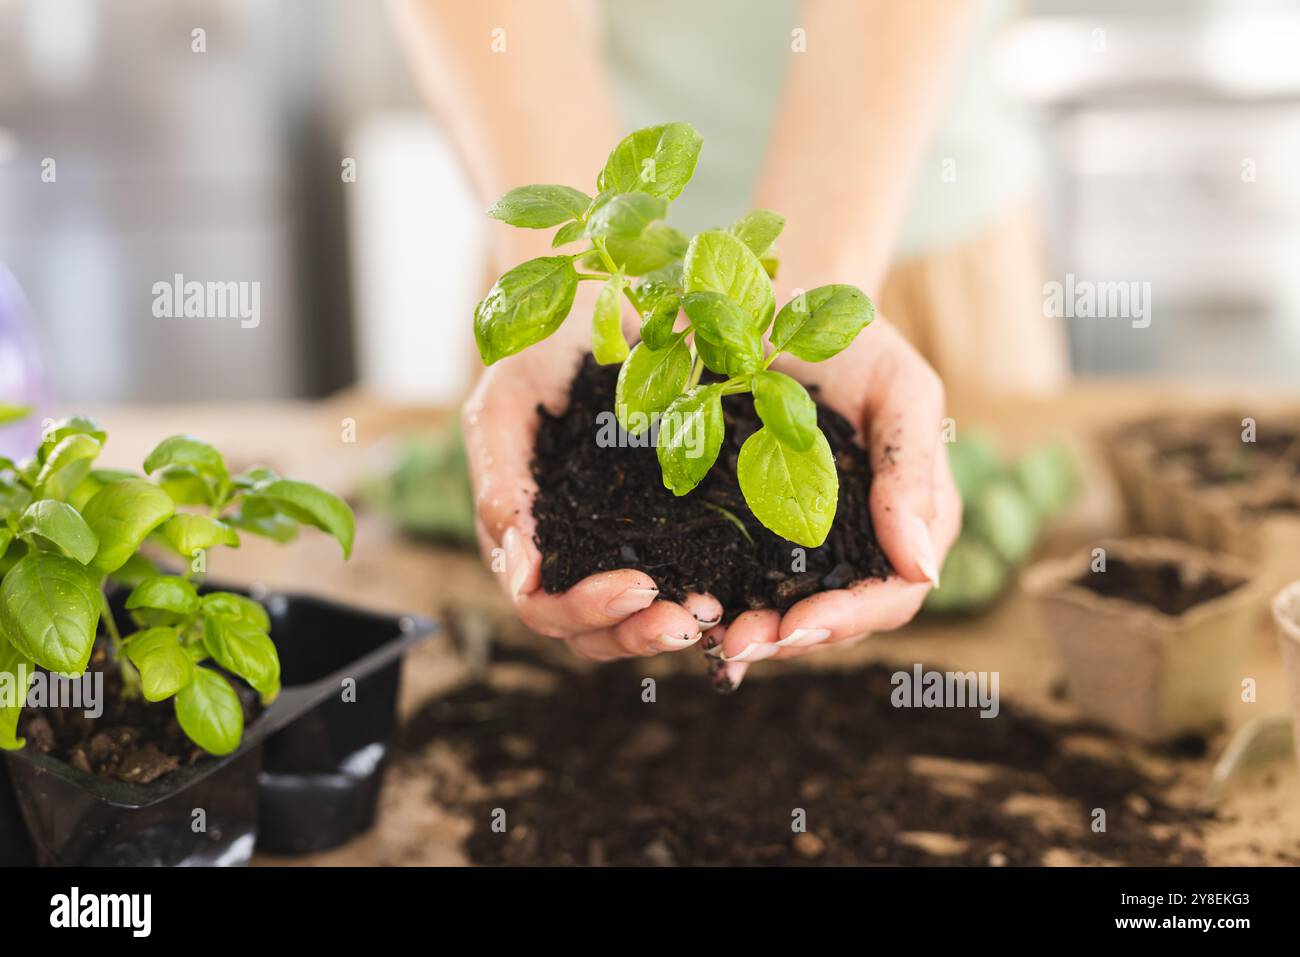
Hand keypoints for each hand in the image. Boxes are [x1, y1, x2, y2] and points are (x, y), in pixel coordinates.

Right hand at [462, 285, 719, 660]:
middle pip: (589, 632)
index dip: (584, 608)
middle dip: (635, 632)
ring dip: (669, 629)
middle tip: (687, 616)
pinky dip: (703, 600)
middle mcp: (566, 555)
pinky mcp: (666, 533)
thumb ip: (501, 481)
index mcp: (521, 535)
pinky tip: (735, 597)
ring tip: (713, 615)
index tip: (636, 586)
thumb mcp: (506, 403)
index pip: (541, 604)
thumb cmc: (538, 353)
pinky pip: (679, 584)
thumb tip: (519, 570)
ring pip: (631, 625)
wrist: (598, 306)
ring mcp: (614, 548)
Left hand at [706, 318, 961, 689]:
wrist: (785, 308)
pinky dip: (726, 600)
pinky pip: (749, 579)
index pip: (897, 592)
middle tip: (738, 645)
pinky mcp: (762, 529)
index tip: (796, 625)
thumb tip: (923, 569)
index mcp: (917, 516)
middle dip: (793, 637)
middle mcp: (869, 540)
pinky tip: (692, 607)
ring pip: (794, 611)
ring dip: (757, 634)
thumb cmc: (857, 341)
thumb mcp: (903, 390)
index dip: (850, 617)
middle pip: (842, 617)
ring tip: (713, 639)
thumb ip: (912, 471)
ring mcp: (814, 540)